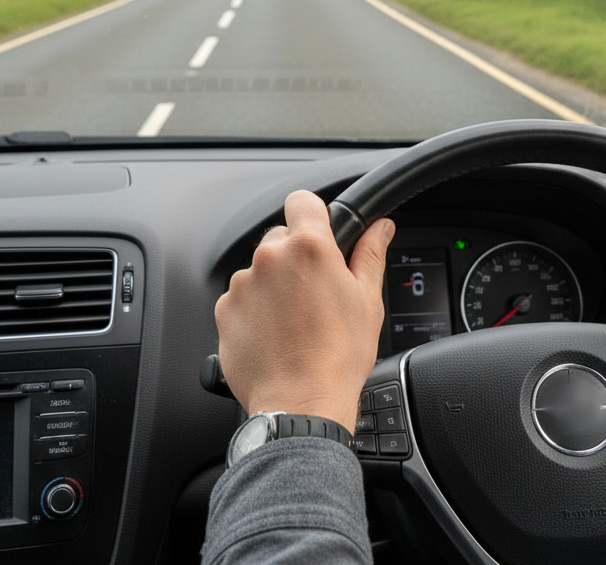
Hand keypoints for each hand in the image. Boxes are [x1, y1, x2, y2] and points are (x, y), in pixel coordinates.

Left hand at [214, 190, 394, 431]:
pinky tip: (276, 335)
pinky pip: (242, 298)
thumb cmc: (337, 356)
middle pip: (281, 238)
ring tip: (295, 321)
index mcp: (309, 247)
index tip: (320, 231)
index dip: (312, 214)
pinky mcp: (225, 311)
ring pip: (261, 270)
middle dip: (297, 257)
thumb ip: (370, 254)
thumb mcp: (367, 300)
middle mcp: (270, 258)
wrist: (300, 405)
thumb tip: (380, 228)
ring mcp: (243, 285)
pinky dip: (256, 310)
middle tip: (316, 291)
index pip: (302, 200)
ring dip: (275, 285)